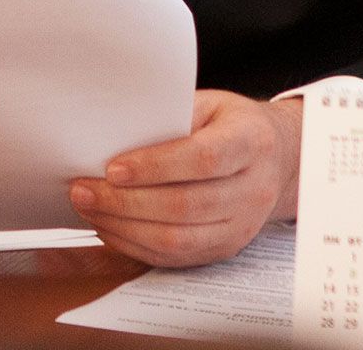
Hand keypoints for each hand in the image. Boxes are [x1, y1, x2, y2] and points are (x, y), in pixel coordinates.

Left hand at [69, 89, 301, 266]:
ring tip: (90, 209)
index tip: (113, 168)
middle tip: (84, 190)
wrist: (279, 158)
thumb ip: (173, 116)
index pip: (202, 160)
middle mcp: (252, 189)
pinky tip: (111, 228)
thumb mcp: (211, 103)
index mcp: (251, 143)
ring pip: (178, 239)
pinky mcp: (226, 249)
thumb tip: (119, 133)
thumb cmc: (234, 124)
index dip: (156, 167)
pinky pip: (177, 258)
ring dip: (125, 228)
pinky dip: (137, 246)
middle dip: (126, 202)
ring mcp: (242, 226)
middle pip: (184, 206)